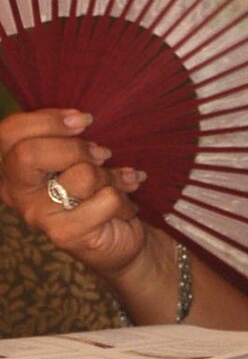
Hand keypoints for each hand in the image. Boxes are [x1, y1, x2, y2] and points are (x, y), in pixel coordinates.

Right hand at [0, 107, 147, 278]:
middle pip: (28, 153)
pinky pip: (105, 199)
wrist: (119, 240)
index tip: (84, 120)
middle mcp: (17, 192)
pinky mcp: (64, 235)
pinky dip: (124, 200)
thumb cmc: (96, 192)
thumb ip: (69, 138)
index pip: (9, 132)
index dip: (47, 120)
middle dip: (76, 148)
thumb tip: (81, 118)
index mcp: (14, 167)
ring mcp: (38, 216)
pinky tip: (125, 208)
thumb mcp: (79, 158)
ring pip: (81, 175)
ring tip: (120, 183)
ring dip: (111, 176)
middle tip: (103, 154)